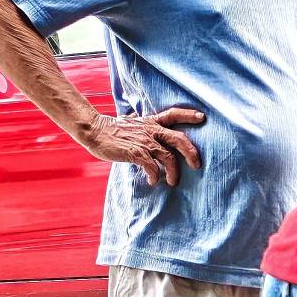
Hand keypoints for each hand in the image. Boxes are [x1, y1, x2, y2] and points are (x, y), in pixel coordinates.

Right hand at [82, 107, 204, 186]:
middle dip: (191, 152)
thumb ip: (143, 124)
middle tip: (197, 165)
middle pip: (179, 139)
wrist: (94, 131)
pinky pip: (152, 166)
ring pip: (168, 157)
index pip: (173, 114)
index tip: (202, 117)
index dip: (188, 115)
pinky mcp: (135, 152)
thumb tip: (141, 118)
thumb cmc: (112, 129)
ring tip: (172, 182)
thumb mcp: (132, 122)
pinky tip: (153, 181)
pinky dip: (155, 176)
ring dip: (173, 172)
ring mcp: (144, 141)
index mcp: (151, 122)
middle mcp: (151, 130)